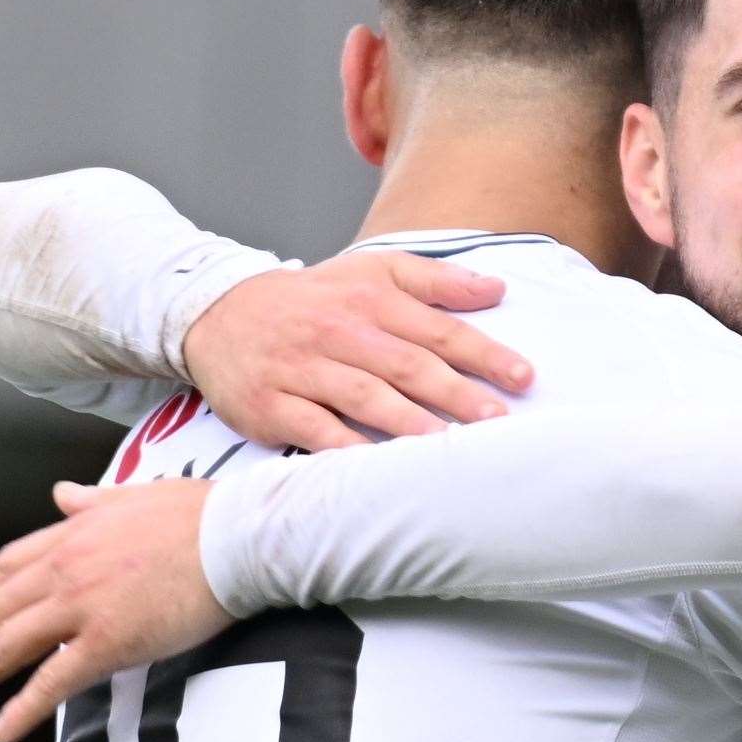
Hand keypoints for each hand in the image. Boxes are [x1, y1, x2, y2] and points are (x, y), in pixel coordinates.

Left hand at [0, 479, 233, 741]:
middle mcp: (66, 570)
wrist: (237, 534)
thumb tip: (62, 493)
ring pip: (9, 646)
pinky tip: (1, 730)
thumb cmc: (202, 513)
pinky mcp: (108, 642)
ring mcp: (82, 607)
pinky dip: (22, 708)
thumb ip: (93, 500)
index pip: (8, 566)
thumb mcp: (137, 495)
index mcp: (73, 534)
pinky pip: (53, 681)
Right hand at [183, 251, 534, 449]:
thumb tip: (497, 288)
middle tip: (498, 420)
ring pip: (364, 397)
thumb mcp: (370, 273)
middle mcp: (339, 333)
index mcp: (371, 301)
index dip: (484, 353)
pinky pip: (313, 429)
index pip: (438, 330)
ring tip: (450, 447)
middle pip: (407, 365)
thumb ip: (435, 281)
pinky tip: (376, 468)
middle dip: (456, 393)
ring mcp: (303, 370)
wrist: (217, 312)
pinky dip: (344, 448)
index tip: (524, 377)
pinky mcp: (271, 404)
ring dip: (409, 423)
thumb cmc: (313, 300)